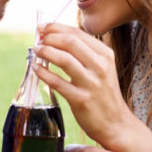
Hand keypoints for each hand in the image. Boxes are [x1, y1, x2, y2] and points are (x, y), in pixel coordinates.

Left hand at [34, 23, 142, 150]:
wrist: (115, 123)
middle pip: (70, 42)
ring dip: (46, 52)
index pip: (77, 33)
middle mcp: (100, 66)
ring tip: (36, 50)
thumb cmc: (103, 93)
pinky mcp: (81, 100)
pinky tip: (36, 69)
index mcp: (105, 55)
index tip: (42, 27)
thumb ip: (84, 53)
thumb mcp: (102, 68)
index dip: (56, 28)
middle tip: (38, 39)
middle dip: (50, 37)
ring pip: (64, 59)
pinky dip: (44, 73)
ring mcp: (91, 83)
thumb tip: (55, 37)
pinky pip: (57, 82)